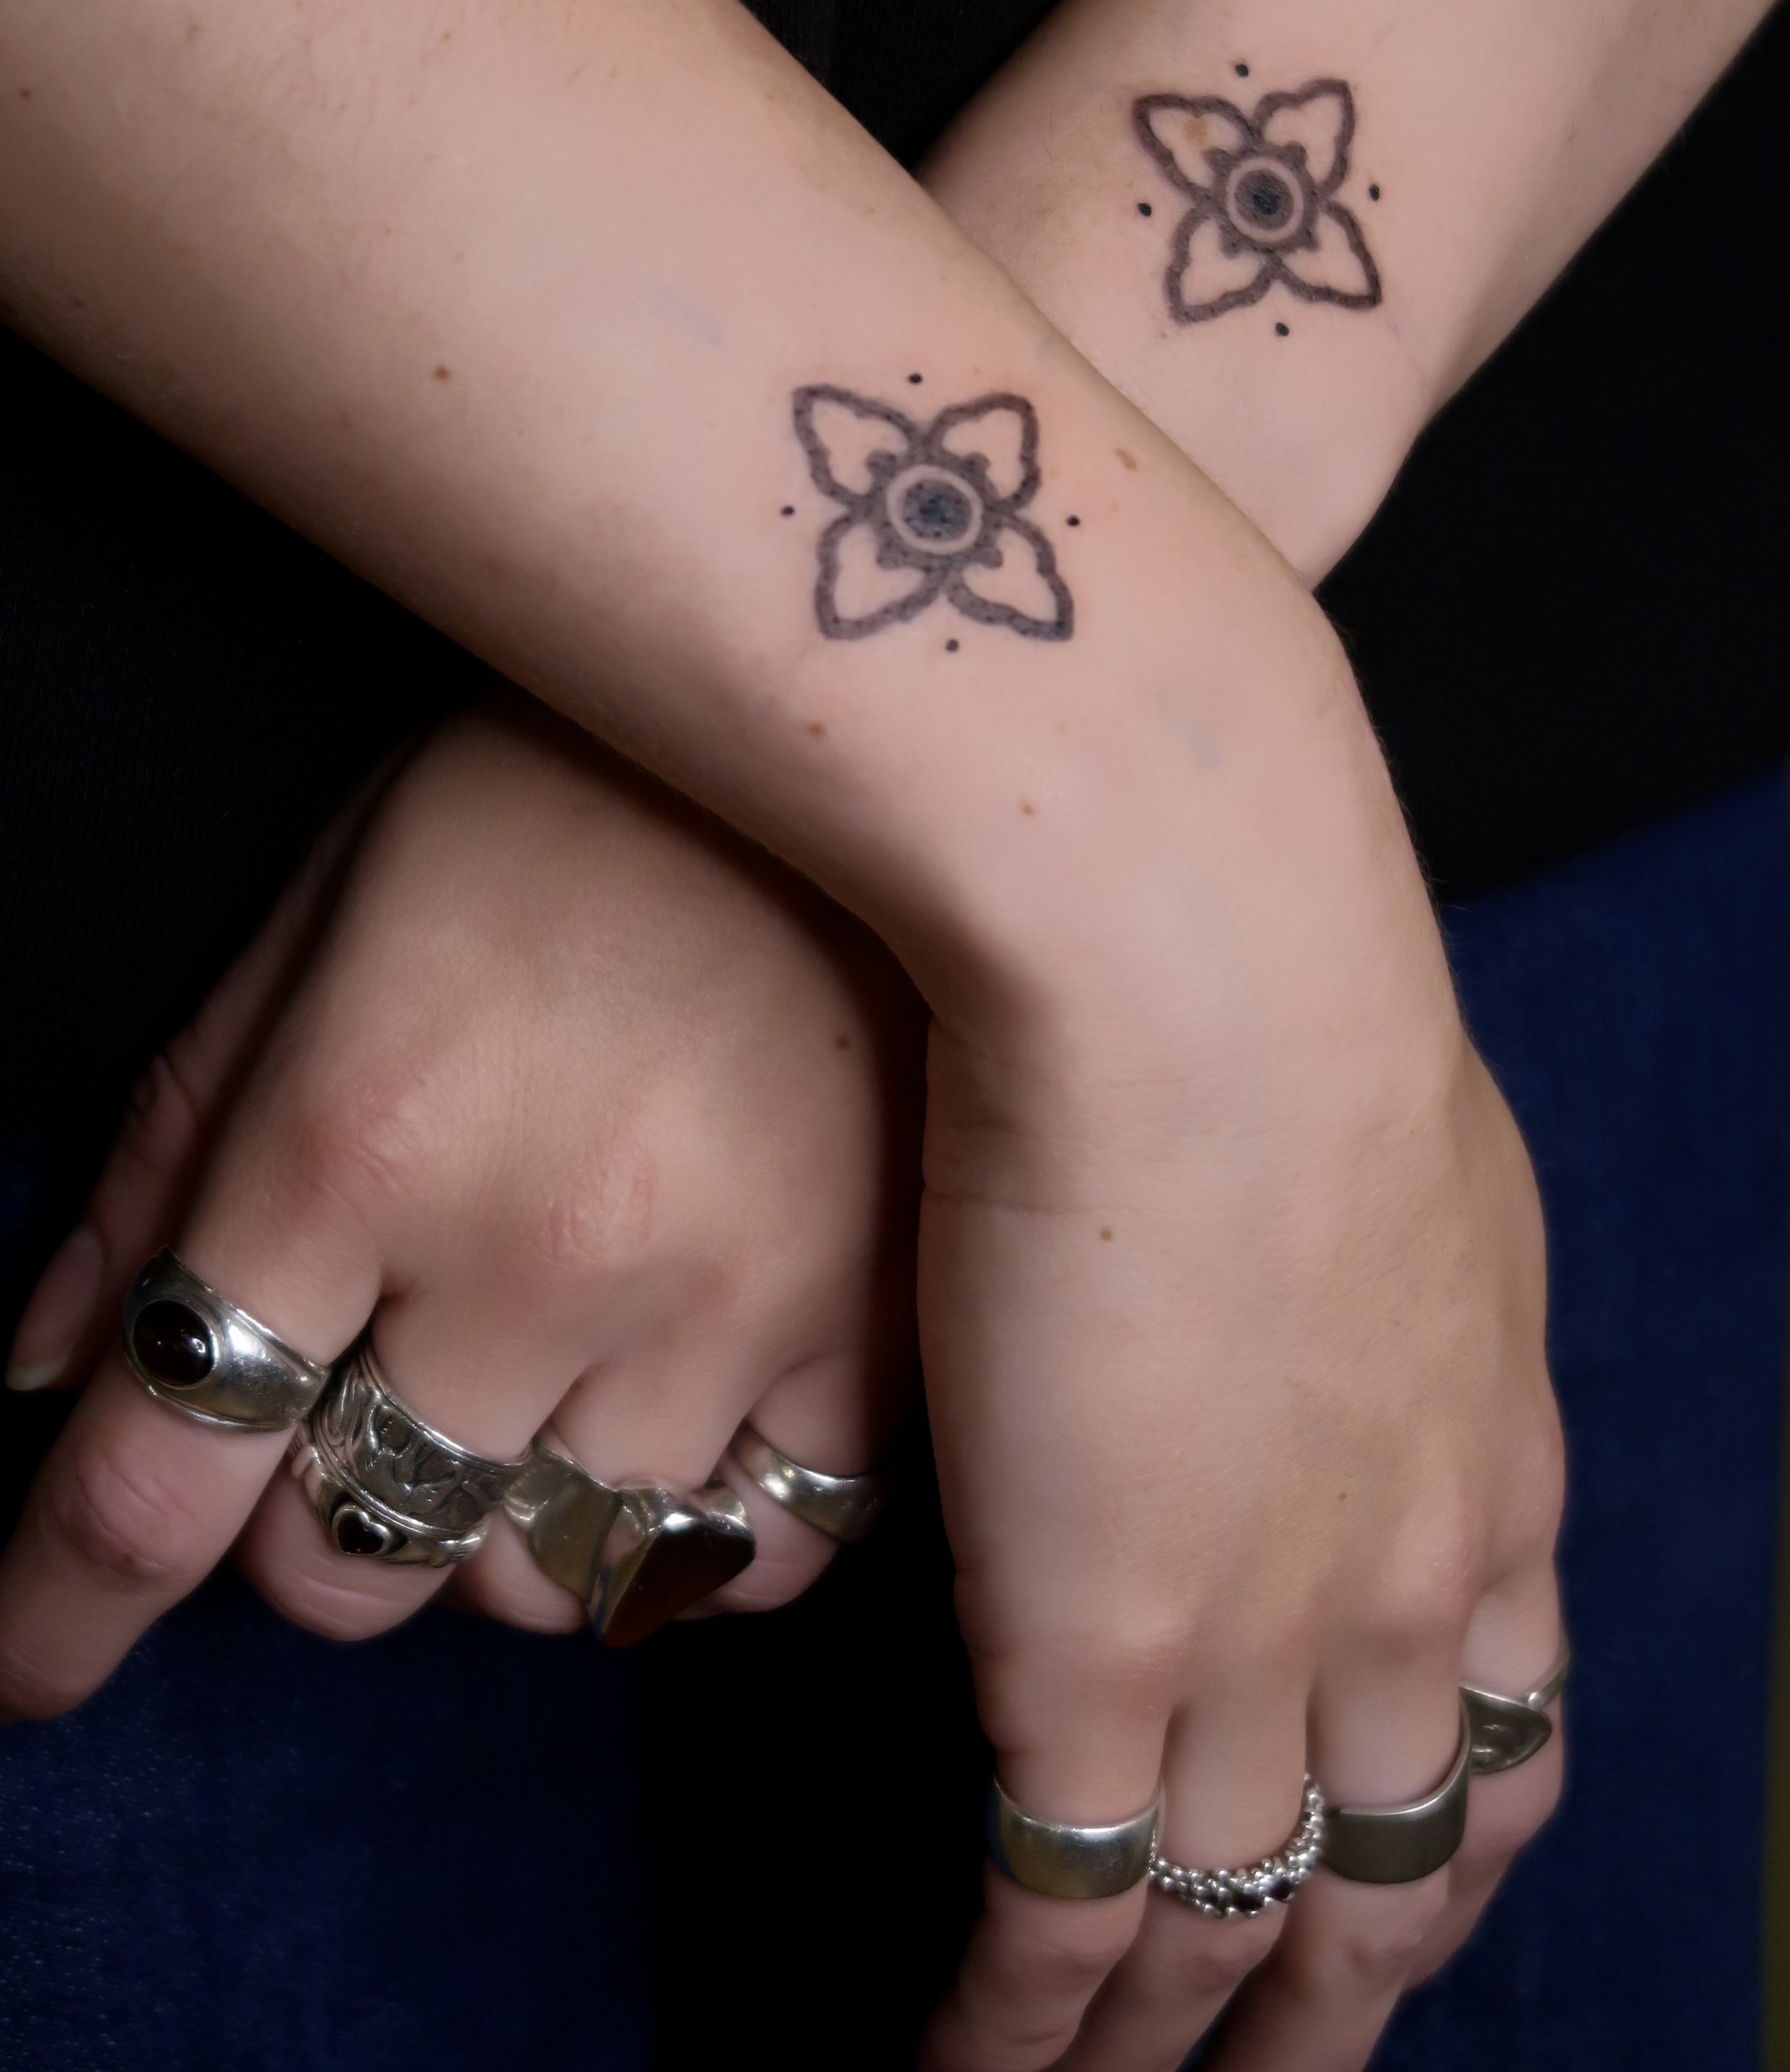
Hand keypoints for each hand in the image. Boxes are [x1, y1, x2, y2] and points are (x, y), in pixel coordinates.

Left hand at [0, 694, 920, 1699]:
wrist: (867, 704)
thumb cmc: (560, 797)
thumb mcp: (320, 916)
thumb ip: (169, 1150)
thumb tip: (42, 1371)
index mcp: (356, 1135)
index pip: (155, 1475)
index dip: (54, 1612)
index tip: (23, 1674)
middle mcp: (535, 1252)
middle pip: (346, 1565)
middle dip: (309, 1518)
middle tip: (363, 1396)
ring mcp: (723, 1306)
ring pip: (540, 1587)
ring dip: (494, 1523)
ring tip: (538, 1375)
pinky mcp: (874, 1326)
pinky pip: (752, 1565)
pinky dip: (686, 1542)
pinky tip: (674, 1417)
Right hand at [892, 589, 1562, 2071]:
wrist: (1200, 948)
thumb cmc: (1268, 968)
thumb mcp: (1375, 1120)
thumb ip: (1355, 1240)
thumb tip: (1286, 1268)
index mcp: (1480, 1449)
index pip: (1506, 1719)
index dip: (1455, 1830)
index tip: (1409, 1876)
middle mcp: (1402, 1579)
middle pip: (1402, 1866)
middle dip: (1347, 1993)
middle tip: (1294, 2065)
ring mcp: (1259, 1638)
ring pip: (1239, 1927)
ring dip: (1186, 2048)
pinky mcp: (1094, 1653)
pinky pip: (1063, 1918)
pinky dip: (1023, 2034)